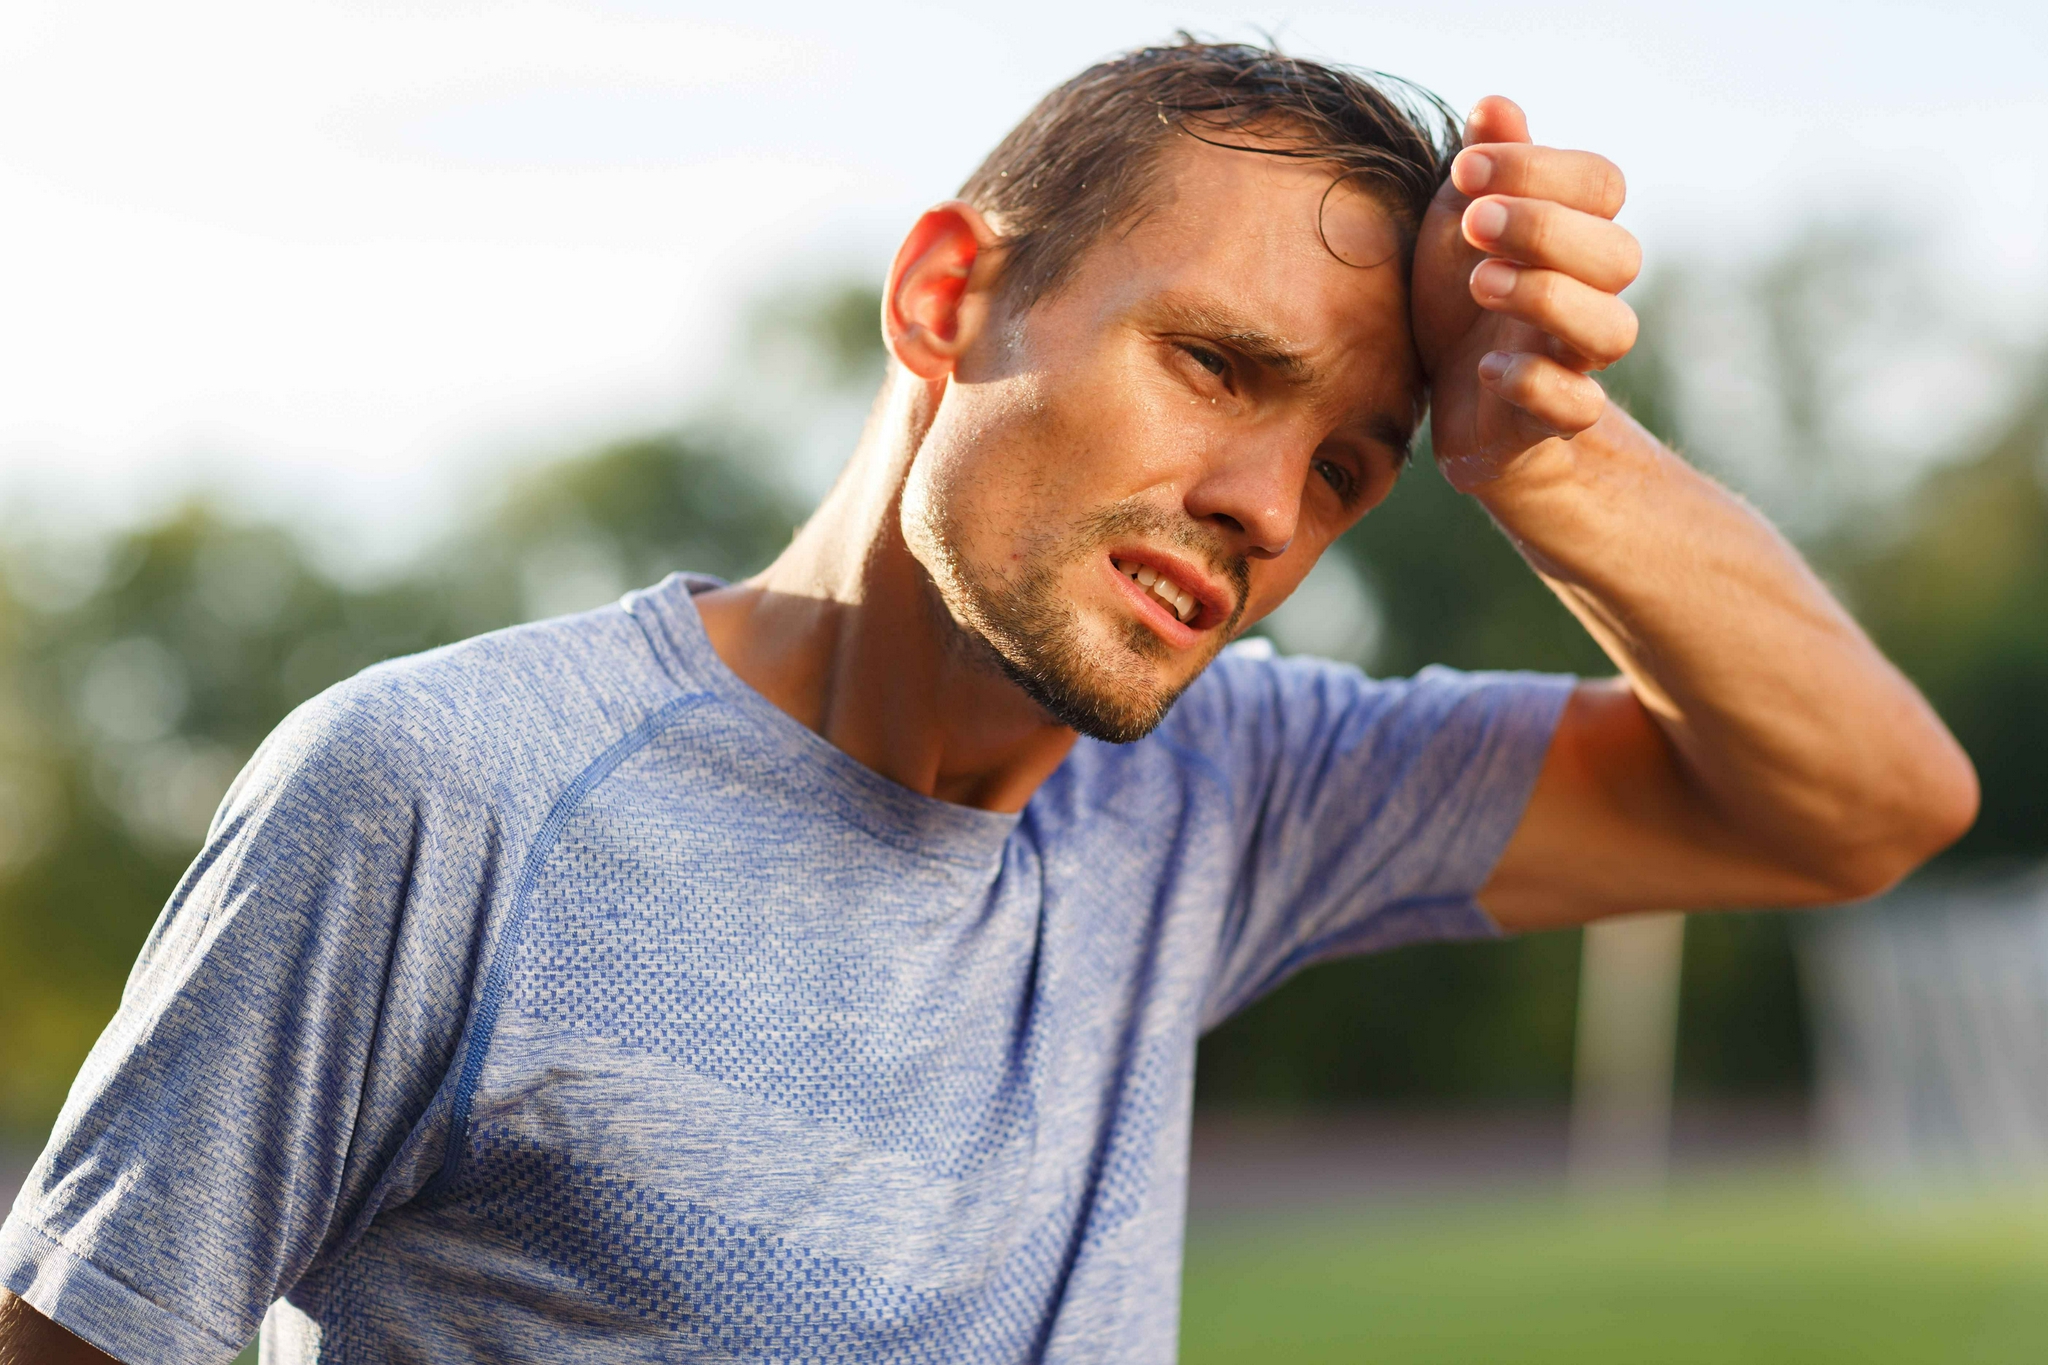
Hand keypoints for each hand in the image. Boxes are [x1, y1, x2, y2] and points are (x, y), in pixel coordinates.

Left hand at [1411, 97, 1640, 490]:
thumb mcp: (1461, 226)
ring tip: (1480, 284)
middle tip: (1473, 221)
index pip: (1602, 185)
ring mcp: (1574, 360)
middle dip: (1546, 229)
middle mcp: (1590, 296)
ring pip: (1612, 331)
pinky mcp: (1549, 421)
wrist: (1455, 405)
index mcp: (1576, 238)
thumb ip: (1488, 169)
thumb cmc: (1463, 305)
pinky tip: (1484, 367)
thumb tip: (1495, 105)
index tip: (1464, 169)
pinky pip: (1576, 408)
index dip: (1540, 168)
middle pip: (1620, 255)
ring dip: (1546, 298)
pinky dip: (1535, 384)